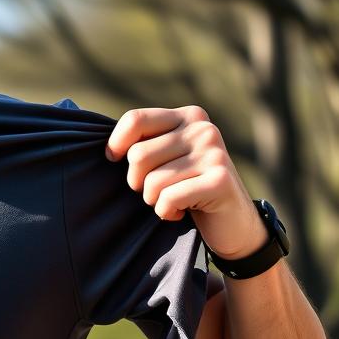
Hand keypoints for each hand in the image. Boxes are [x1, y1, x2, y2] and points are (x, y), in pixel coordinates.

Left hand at [106, 105, 266, 259]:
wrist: (232, 222)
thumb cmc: (186, 187)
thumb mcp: (167, 156)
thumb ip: (145, 141)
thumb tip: (107, 148)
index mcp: (189, 116)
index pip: (135, 120)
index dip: (116, 143)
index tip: (113, 159)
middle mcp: (203, 130)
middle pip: (138, 155)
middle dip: (137, 181)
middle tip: (155, 190)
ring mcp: (215, 154)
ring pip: (151, 181)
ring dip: (153, 200)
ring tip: (171, 200)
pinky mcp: (220, 181)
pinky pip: (168, 198)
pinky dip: (166, 212)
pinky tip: (182, 210)